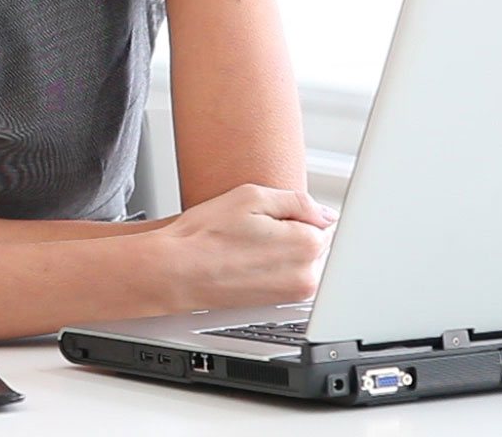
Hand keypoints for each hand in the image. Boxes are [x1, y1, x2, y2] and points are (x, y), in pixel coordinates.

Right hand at [155, 184, 335, 309]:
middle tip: (259, 229)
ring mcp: (293, 294)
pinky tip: (248, 261)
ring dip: (285, 252)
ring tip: (250, 246)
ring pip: (304, 261)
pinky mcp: (278, 305)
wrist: (176, 273)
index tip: (278, 215)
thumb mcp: (251, 197)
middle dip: (295, 232)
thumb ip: (298, 201)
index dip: (298, 213)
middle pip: (317, 243)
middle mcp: (306, 275)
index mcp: (305, 244)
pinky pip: (289, 278)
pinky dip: (274, 268)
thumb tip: (324, 213)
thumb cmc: (204, 237)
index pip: (324, 221)